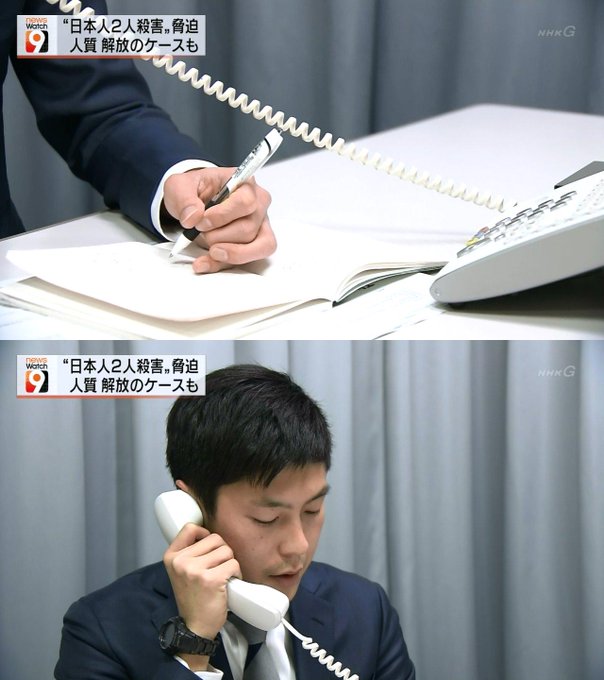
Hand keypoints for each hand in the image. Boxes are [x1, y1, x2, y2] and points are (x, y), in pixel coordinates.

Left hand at [163, 167, 275, 273]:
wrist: (196, 203)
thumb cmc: (195, 191)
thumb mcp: (180, 186)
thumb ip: (184, 198)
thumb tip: (193, 217)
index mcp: (246, 184)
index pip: (245, 203)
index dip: (222, 216)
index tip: (201, 222)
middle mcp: (259, 205)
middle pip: (247, 229)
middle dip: (218, 236)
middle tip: (199, 231)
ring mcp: (261, 226)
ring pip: (250, 248)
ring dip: (222, 250)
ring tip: (204, 245)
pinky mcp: (256, 245)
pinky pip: (248, 261)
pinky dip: (223, 264)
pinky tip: (204, 263)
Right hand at [163, 523, 240, 640]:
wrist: (194, 628)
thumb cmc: (192, 598)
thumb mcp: (181, 572)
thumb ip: (189, 552)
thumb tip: (208, 533)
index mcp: (171, 557)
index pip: (190, 528)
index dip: (205, 533)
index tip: (209, 548)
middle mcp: (180, 562)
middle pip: (214, 538)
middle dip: (222, 551)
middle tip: (218, 568)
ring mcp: (195, 570)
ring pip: (226, 550)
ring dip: (230, 563)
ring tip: (223, 576)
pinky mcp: (212, 580)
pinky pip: (233, 564)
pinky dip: (236, 573)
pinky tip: (229, 582)